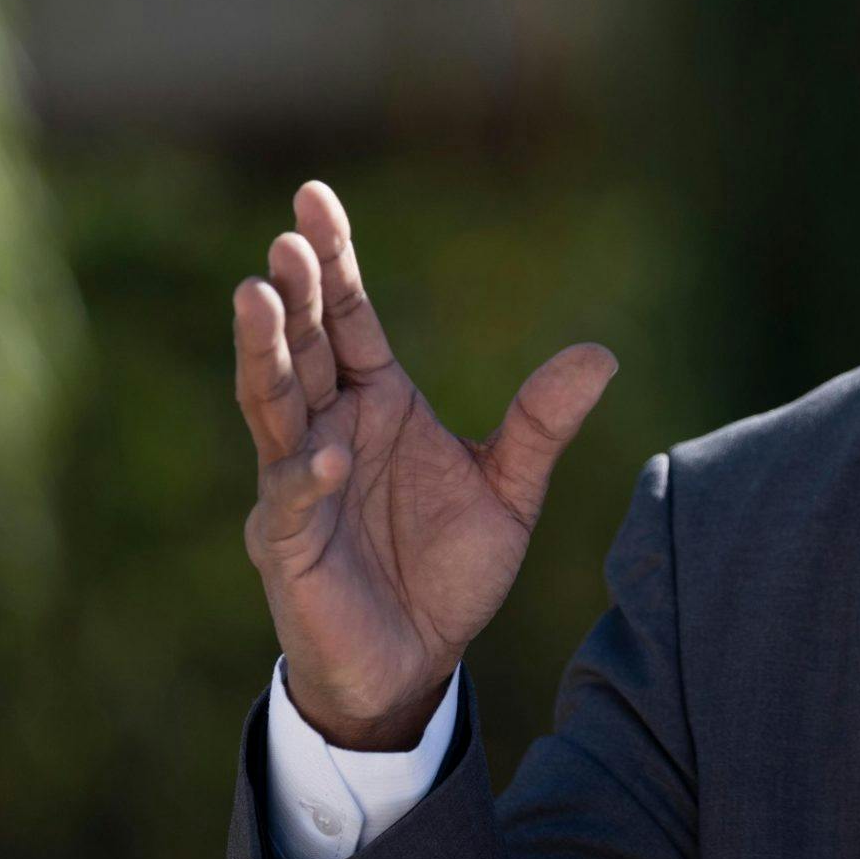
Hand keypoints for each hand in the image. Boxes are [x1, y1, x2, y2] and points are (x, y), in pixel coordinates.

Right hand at [235, 180, 616, 750]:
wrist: (420, 663)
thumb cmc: (447, 571)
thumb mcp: (510, 489)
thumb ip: (543, 422)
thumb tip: (603, 352)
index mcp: (376, 402)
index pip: (347, 318)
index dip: (334, 260)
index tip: (312, 196)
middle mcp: (327, 429)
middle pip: (303, 346)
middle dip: (293, 291)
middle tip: (285, 238)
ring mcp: (297, 485)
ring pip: (271, 406)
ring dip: (264, 354)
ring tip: (256, 296)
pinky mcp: (288, 546)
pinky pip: (289, 502)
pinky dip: (303, 476)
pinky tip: (319, 452)